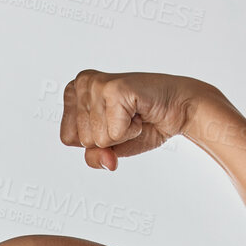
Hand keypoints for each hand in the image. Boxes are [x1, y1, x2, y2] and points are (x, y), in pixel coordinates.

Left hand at [59, 70, 212, 169]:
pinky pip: (114, 134)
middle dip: (109, 138)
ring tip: (133, 114)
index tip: (113, 122)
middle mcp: (82, 83)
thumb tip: (107, 162)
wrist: (177, 109)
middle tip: (127, 117)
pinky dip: (132, 131)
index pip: (67, 138)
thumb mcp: (110, 147)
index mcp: (74, 93)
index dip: (95, 141)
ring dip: (122, 133)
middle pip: (83, 140)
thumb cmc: (143, 122)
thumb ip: (94, 157)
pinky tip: (139, 111)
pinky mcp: (114, 89)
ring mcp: (97, 85)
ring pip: (97, 139)